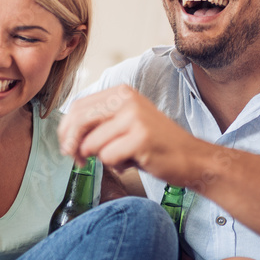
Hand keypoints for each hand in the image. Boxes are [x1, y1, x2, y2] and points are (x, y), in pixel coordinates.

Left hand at [58, 85, 203, 184]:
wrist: (192, 158)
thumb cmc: (154, 145)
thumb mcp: (125, 123)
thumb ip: (99, 123)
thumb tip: (66, 136)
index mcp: (121, 93)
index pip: (78, 107)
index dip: (66, 130)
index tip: (68, 147)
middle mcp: (127, 100)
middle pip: (79, 121)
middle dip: (73, 145)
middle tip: (79, 160)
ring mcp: (135, 117)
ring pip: (92, 143)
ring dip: (101, 158)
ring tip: (123, 158)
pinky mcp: (141, 138)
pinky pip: (108, 157)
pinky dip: (117, 166)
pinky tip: (134, 162)